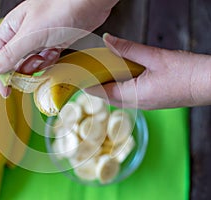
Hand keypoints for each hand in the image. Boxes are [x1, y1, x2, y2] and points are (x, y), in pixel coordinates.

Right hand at [0, 0, 117, 96]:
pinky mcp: (54, 43)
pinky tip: (55, 52)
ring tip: (46, 56)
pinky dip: (50, 61)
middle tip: (32, 73)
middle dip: (22, 71)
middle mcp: (23, 34)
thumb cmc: (60, 10)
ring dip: (38, 66)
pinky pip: (46, 60)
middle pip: (13, 62)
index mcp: (11, 28)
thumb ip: (9, 54)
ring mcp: (39, 39)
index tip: (6, 90)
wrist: (88, 3)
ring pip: (31, 63)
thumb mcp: (30, 35)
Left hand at [86, 33, 210, 108]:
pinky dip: (121, 86)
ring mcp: (146, 104)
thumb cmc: (187, 73)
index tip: (77, 79)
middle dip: (97, 86)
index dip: (88, 86)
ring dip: (109, 86)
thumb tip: (108, 40)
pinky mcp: (152, 100)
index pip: (103, 92)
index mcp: (136, 95)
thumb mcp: (155, 57)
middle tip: (88, 72)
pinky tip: (122, 75)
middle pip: (109, 96)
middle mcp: (139, 103)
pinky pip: (130, 95)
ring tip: (102, 72)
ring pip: (119, 97)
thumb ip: (128, 49)